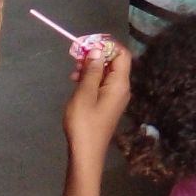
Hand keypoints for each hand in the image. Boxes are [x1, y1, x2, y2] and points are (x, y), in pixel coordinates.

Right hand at [64, 40, 130, 155]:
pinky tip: (76, 81)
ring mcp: (115, 96)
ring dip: (91, 67)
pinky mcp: (107, 103)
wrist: (86, 152)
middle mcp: (122, 88)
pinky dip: (91, 78)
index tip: (87, 43)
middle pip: (114, 62)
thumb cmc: (84, 122)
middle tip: (76, 57)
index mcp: (120, 84)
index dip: (107, 45)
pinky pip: (102, 83)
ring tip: (73, 71)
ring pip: (106, 73)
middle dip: (96, 55)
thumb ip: (92, 70)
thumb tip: (98, 49)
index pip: (122, 54)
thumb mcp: (85, 93)